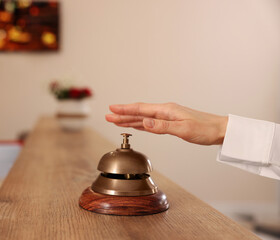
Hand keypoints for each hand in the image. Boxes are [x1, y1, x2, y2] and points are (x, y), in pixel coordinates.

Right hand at [105, 102, 227, 144]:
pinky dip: (141, 124)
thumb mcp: (183, 129)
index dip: (125, 110)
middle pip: (139, 113)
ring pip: (144, 118)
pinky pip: (151, 123)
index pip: (141, 109)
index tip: (111, 109)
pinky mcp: (171, 123)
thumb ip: (162, 126)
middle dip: (123, 115)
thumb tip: (144, 122)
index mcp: (166, 110)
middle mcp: (165, 112)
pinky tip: (137, 125)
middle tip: (108, 116)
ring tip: (117, 121)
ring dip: (130, 120)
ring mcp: (168, 117)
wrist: (220, 130)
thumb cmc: (205, 129)